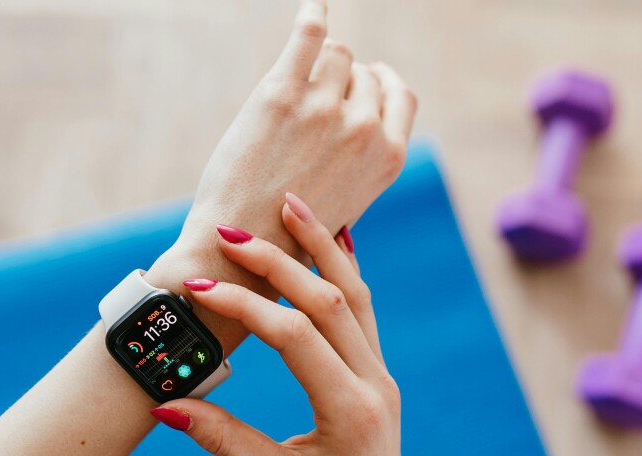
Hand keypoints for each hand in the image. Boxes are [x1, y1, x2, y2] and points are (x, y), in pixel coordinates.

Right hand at [153, 193, 401, 455]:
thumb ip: (223, 440)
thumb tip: (165, 404)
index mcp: (349, 409)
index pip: (293, 336)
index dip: (244, 306)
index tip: (199, 287)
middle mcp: (375, 383)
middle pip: (328, 301)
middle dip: (278, 261)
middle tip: (234, 231)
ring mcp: (382, 376)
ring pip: (356, 295)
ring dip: (322, 247)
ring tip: (293, 205)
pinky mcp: (379, 375)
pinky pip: (365, 310)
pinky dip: (346, 271)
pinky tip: (335, 239)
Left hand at [177, 0, 417, 254]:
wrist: (242, 245)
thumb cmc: (288, 231)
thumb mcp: (347, 203)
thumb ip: (362, 162)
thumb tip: (367, 128)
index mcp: (388, 157)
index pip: (400, 94)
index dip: (380, 83)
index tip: (366, 78)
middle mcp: (364, 128)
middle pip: (362, 72)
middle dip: (342, 79)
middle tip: (313, 98)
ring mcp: (325, 107)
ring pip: (335, 54)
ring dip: (318, 63)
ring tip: (297, 83)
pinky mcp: (282, 93)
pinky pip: (309, 35)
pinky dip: (312, 13)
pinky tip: (313, 4)